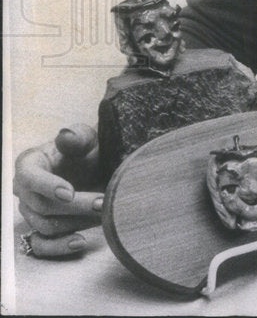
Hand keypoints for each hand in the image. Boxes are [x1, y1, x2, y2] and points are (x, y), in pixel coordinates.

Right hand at [14, 124, 103, 257]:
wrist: (98, 167)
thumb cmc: (87, 150)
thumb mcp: (87, 138)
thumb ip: (77, 136)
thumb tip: (66, 135)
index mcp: (30, 164)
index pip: (30, 178)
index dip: (47, 186)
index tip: (70, 192)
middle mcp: (25, 190)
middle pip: (43, 206)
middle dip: (76, 206)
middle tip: (103, 202)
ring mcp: (31, 212)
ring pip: (46, 226)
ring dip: (77, 223)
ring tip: (104, 214)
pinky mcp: (42, 229)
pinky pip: (41, 246)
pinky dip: (59, 247)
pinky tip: (80, 242)